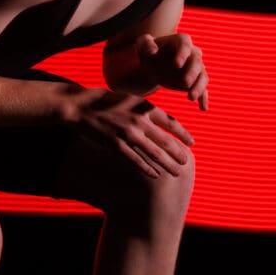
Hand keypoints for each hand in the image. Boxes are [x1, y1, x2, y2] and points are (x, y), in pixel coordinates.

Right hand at [75, 89, 193, 177]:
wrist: (83, 106)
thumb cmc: (108, 102)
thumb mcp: (132, 100)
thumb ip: (148, 110)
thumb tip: (166, 122)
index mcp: (145, 107)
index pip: (171, 123)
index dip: (183, 134)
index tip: (192, 142)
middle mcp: (140, 120)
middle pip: (166, 141)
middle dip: (178, 153)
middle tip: (186, 162)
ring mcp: (128, 134)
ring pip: (154, 154)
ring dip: (168, 164)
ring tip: (177, 172)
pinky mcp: (116, 145)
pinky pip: (136, 160)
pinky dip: (147, 169)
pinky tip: (155, 174)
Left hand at [136, 33, 208, 110]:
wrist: (153, 65)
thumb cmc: (148, 51)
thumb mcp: (142, 45)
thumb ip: (146, 43)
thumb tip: (153, 51)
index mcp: (181, 41)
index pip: (185, 44)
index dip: (182, 54)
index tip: (176, 64)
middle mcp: (192, 53)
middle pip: (196, 61)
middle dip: (192, 73)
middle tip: (185, 83)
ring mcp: (195, 68)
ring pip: (202, 76)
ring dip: (199, 87)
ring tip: (191, 97)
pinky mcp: (195, 82)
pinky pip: (203, 90)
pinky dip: (204, 98)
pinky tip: (203, 108)